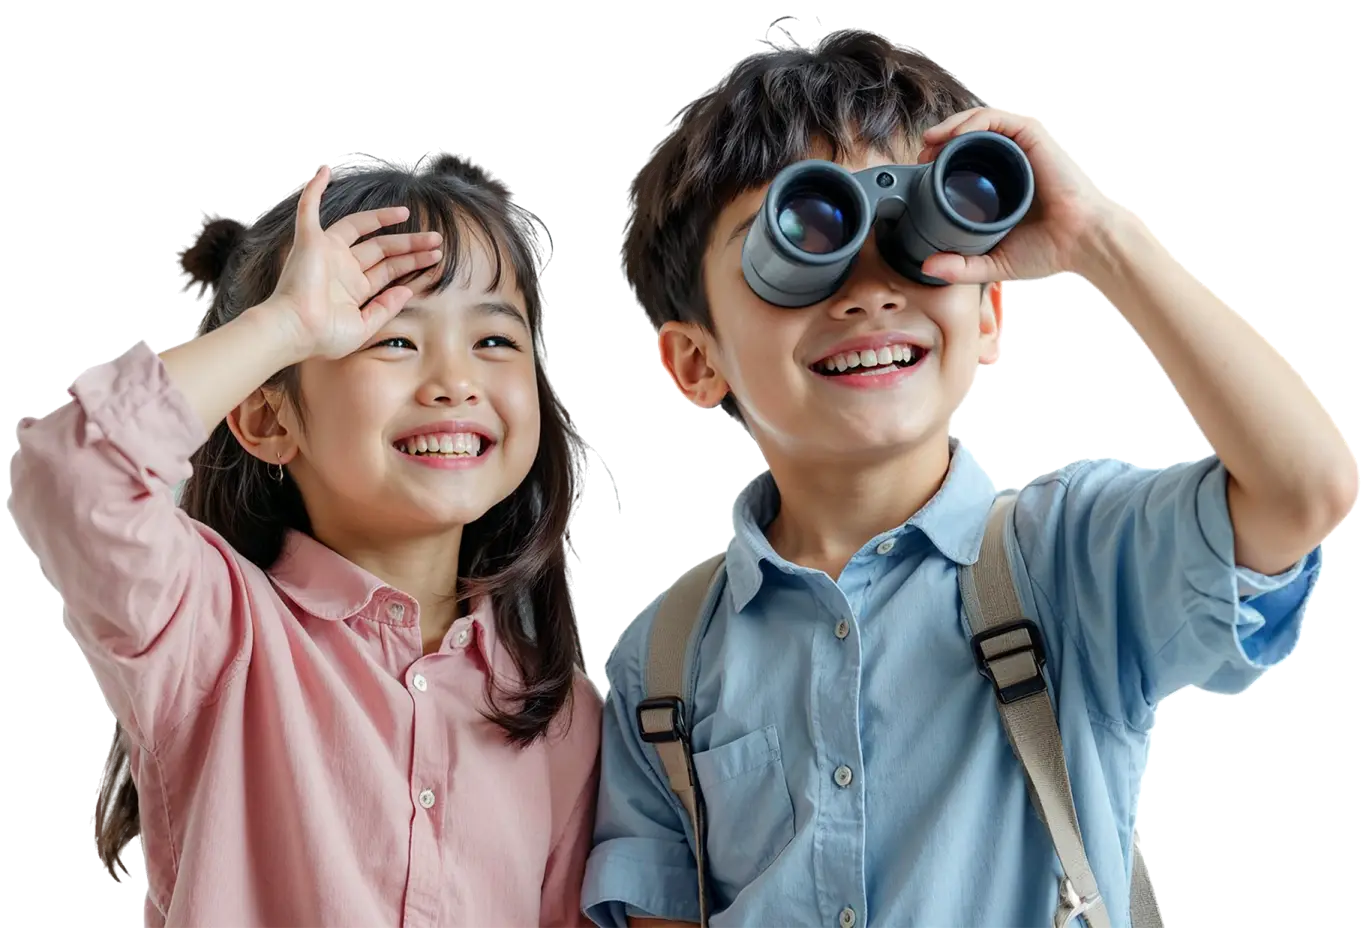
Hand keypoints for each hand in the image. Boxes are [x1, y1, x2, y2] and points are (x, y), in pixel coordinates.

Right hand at [263, 163, 442, 360]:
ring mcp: (327, 252)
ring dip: (384, 218)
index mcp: (354, 289)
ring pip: (361, 227)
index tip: (436, 259)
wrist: (295, 331)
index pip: (389, 270)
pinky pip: (309, 209)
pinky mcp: (310, 241)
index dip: (413, 263)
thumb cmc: (324, 336)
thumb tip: (408, 290)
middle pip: (382, 249)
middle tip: (436, 240)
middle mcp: (342, 268)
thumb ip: (386, 307)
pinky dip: (315, 189)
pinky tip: (325, 170)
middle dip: (410, 245)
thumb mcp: (364, 326)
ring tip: (409, 214)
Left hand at [916, 108, 1119, 283]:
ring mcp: (1020, 147)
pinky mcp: (1031, 136)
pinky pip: (997, 119)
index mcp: (1001, 182)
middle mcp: (1009, 160)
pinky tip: (955, 135)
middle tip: (920, 158)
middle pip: (967, 138)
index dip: (939, 162)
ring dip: (950, 127)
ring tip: (930, 142)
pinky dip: (973, 122)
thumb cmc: (1046, 250)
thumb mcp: (994, 262)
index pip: (964, 161)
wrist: (1080, 241)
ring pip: (978, 123)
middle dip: (939, 142)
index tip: (920, 174)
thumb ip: (962, 267)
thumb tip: (927, 267)